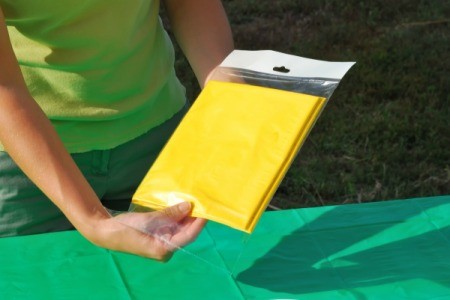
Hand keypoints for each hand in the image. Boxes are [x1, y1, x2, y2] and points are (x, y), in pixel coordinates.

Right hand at [86, 202, 205, 260]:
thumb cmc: (124, 228)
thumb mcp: (148, 219)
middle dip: (195, 217)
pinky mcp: (159, 236)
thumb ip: (169, 214)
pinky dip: (178, 217)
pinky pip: (173, 227)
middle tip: (203, 201)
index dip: (199, 222)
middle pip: (186, 232)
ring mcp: (163, 243)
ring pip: (180, 229)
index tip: (208, 209)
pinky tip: (183, 205)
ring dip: (187, 216)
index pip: (188, 236)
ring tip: (196, 200)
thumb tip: (188, 206)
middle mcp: (166, 248)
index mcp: (163, 249)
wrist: (105, 232)